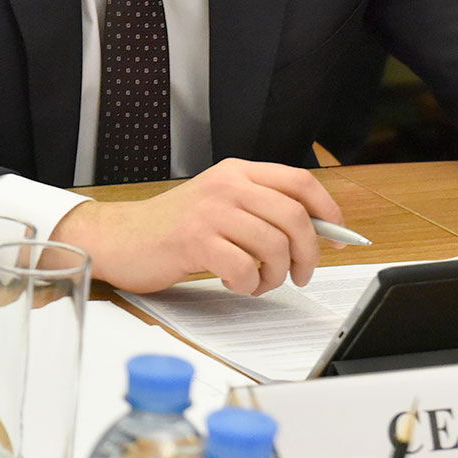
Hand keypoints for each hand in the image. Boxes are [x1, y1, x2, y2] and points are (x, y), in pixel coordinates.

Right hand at [51, 158, 346, 295]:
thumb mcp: (220, 205)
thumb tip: (319, 232)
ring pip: (274, 245)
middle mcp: (226, 185)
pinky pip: (244, 268)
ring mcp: (209, 211)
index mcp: (236, 172)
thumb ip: (262, 209)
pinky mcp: (194, 239)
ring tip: (260, 282)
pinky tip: (236, 283)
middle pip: (295, 217)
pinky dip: (248, 285)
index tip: (338, 236)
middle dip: (308, 254)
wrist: (119, 238)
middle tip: (299, 274)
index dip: (328, 211)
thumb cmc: (172, 228)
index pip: (300, 181)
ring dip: (276, 275)